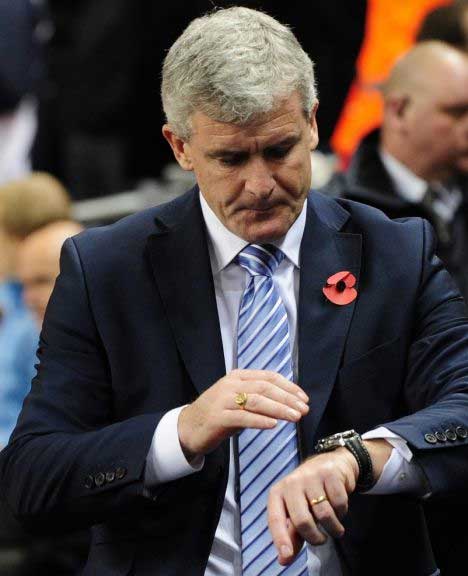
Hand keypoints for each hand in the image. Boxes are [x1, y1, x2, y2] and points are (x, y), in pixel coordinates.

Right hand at [177, 369, 308, 458]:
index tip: (303, 398)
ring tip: (295, 417)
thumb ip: (258, 397)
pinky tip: (273, 425)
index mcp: (238, 376)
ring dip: (279, 409)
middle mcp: (230, 385)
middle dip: (287, 398)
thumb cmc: (218, 414)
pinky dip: (260, 420)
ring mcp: (223, 400)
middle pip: (265, 388)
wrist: (188, 428)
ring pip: (256, 401)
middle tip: (304, 409)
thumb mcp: (238, 400)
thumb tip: (287, 401)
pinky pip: (243, 417)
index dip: (289, 387)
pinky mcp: (218, 417)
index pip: (269, 377)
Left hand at [268, 447, 357, 563]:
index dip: (280, 539)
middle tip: (321, 539)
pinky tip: (339, 507)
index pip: (276, 518)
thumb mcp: (296, 511)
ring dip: (333, 528)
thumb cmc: (309, 493)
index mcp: (278, 493)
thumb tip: (283, 560)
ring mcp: (311, 476)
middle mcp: (292, 483)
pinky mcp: (330, 474)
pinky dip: (342, 512)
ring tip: (334, 527)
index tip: (286, 556)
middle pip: (302, 520)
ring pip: (324, 515)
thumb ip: (291, 535)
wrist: (331, 464)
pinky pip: (339, 504)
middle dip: (315, 538)